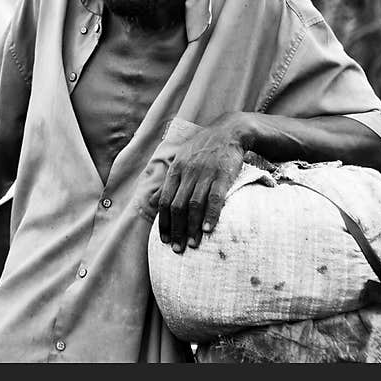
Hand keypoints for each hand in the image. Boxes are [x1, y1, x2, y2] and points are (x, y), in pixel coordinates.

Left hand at [153, 116, 251, 252]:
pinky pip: (215, 198)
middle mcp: (188, 172)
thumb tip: (151, 201)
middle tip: (177, 249)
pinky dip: (211, 215)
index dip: (164, 222)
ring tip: (192, 245)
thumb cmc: (203, 148)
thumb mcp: (181, 159)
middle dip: (177, 230)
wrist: (229, 131)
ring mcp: (205, 173)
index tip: (164, 240)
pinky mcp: (223, 174)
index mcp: (176, 170)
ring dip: (192, 227)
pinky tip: (208, 230)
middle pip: (177, 206)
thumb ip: (167, 181)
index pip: (164, 200)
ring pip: (194, 204)